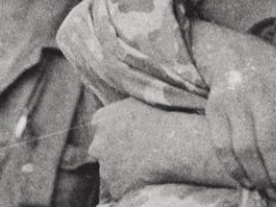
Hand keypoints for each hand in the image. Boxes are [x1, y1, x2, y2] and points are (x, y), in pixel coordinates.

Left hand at [88, 98, 234, 197]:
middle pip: (100, 150)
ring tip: (145, 167)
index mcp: (102, 119)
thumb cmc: (167, 116)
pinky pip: (118, 190)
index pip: (99, 126)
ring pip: (109, 172)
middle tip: (136, 153)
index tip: (128, 134)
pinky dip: (128, 187)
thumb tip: (121, 84)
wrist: (177, 143)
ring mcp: (106, 167)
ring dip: (121, 171)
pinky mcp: (116, 186)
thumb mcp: (142, 98)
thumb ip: (126, 104)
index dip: (114, 131)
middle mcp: (98, 143)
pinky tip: (146, 179)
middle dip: (113, 152)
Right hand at [191, 21, 275, 201]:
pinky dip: (235, 170)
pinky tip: (249, 182)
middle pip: (269, 139)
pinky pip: (222, 147)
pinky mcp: (215, 110)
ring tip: (273, 192)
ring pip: (244, 147)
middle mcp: (261, 89)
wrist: (238, 55)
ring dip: (259, 176)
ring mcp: (235, 99)